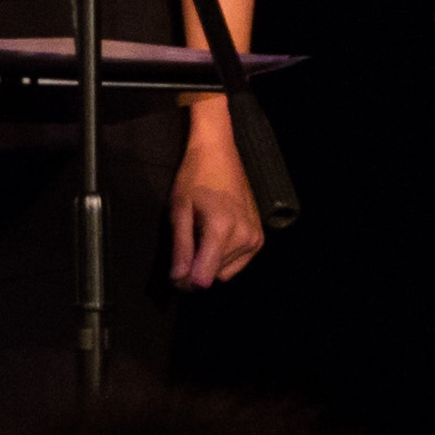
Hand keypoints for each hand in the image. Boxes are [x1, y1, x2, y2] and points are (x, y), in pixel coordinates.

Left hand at [170, 127, 265, 288]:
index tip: (174, 271)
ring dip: (210, 263)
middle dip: (196, 270)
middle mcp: (244, 237)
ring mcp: (255, 238)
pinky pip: (238, 264)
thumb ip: (181, 247)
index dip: (185, 281)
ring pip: (225, 272)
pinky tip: (215, 237)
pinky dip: (224, 258)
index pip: (203, 277)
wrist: (219, 154)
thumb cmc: (195, 177)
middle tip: (185, 245)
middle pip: (214, 276)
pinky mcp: (260, 238)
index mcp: (222, 229)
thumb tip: (178, 279)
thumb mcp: (179, 210)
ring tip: (201, 235)